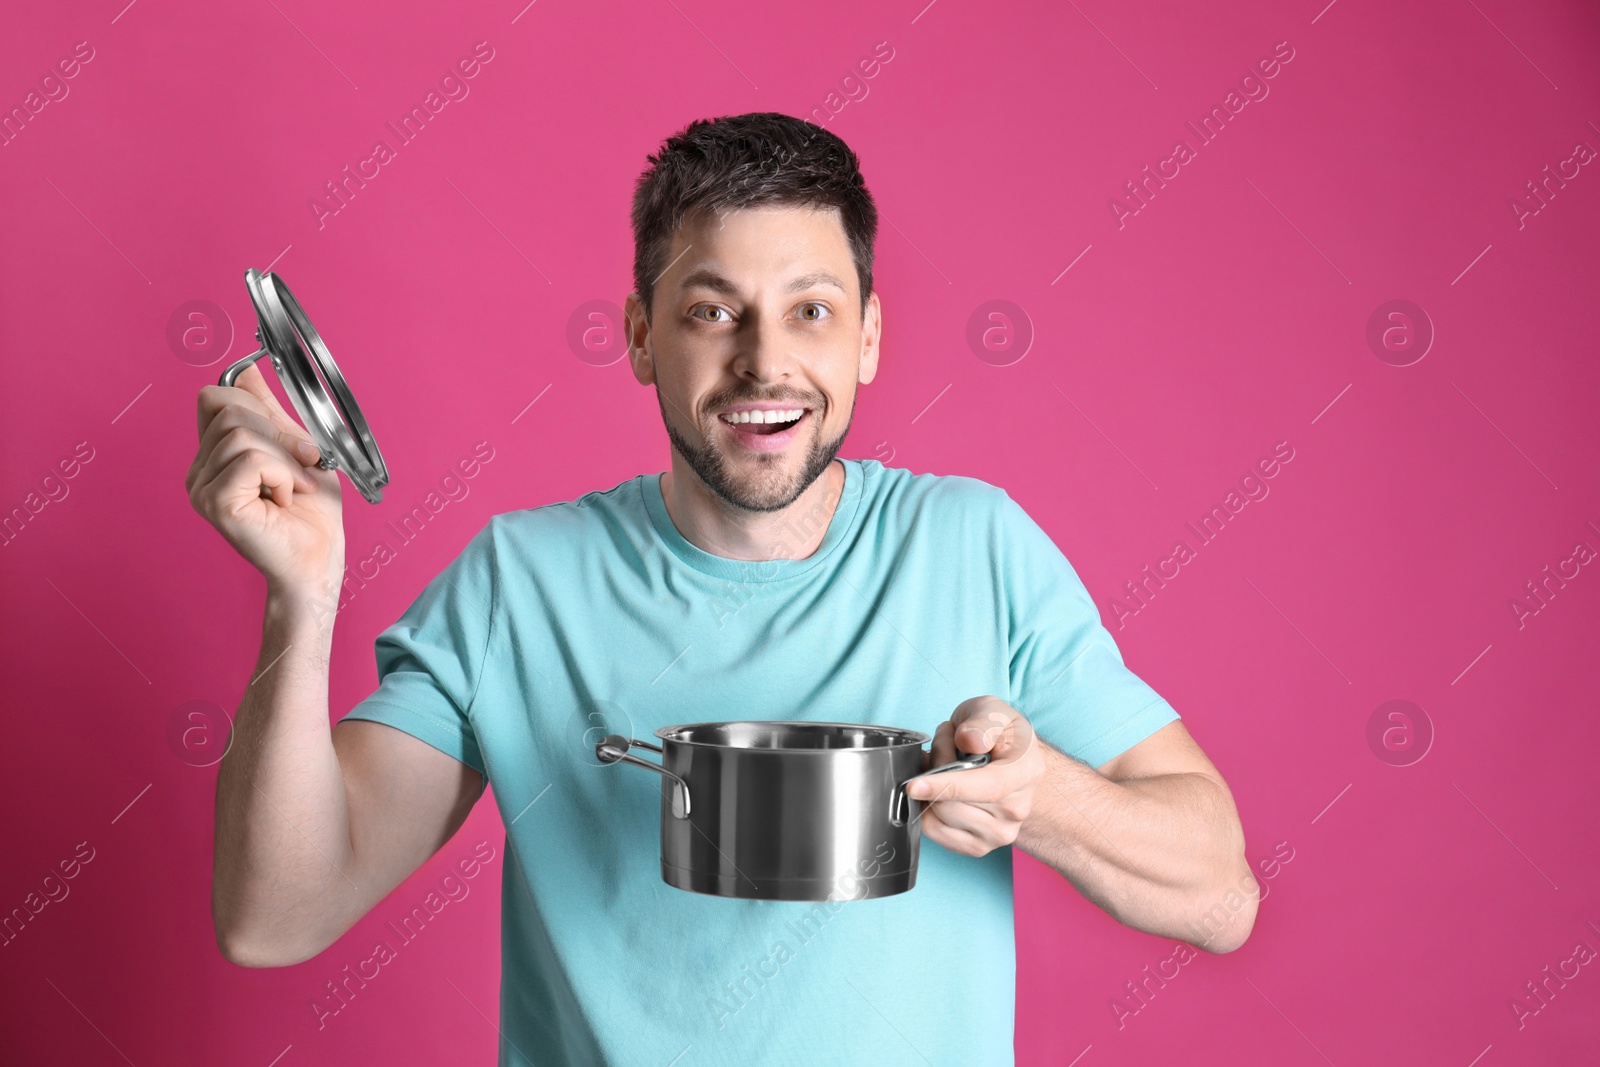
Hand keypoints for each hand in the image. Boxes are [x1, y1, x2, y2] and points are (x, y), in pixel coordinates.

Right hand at [186, 362, 344, 598]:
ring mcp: (201, 487)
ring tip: (293, 489)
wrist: (319, 559)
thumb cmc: (312, 513)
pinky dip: (281, 474)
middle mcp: (199, 470)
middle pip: (228, 410)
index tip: (293, 444)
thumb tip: (246, 370)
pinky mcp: (214, 502)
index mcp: (213, 455)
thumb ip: (269, 410)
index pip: (215, 398)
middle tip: (301, 468)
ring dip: (286, 460)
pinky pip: (250, 460)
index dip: (259, 409)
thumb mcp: (296, 448)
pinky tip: (284, 499)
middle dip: (279, 435)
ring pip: (242, 434)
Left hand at [908, 697, 1045, 856]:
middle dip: (935, 768)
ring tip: (944, 764)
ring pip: (940, 817)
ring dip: (930, 788)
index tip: (914, 786)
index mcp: (1026, 772)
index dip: (948, 787)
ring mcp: (999, 833)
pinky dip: (926, 808)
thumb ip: (982, 722)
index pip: (987, 787)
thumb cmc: (997, 734)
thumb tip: (968, 742)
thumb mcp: (993, 711)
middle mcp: (1017, 809)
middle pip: (953, 802)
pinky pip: (936, 832)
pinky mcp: (978, 847)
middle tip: (943, 743)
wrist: (1009, 761)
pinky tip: (939, 790)